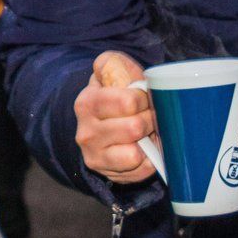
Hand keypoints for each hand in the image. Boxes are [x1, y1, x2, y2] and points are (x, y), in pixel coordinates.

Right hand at [74, 51, 154, 183]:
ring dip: (149, 141)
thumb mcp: (111, 75)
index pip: (128, 101)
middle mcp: (86, 132)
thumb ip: (114, 64)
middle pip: (135, 127)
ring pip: (136, 152)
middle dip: (150, 119)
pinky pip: (140, 169)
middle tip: (150, 116)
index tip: (146, 97)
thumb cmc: (113, 97)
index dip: (145, 98)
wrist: (97, 128)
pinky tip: (144, 149)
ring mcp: (95, 155)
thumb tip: (113, 68)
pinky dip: (149, 160)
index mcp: (87, 103)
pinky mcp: (107, 173)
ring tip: (146, 133)